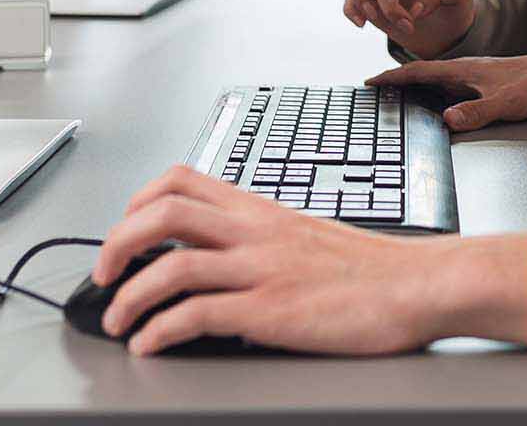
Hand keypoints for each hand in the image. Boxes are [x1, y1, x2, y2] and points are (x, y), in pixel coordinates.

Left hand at [91, 165, 526, 355]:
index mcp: (263, 210)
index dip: (138, 203)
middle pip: (162, 212)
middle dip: (116, 244)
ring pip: (169, 265)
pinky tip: (152, 345)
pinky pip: (195, 315)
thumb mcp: (311, 238)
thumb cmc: (376, 270)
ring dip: (127, 299)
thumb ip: (266, 242)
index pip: (182, 180)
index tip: (125, 233)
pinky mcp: (270, 310)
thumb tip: (227, 268)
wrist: (422, 284)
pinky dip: (159, 331)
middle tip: (104, 276)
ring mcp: (261, 269)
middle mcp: (255, 231)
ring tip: (117, 322)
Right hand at [344, 0, 475, 58]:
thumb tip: (416, 6)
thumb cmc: (455, 9)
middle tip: (406, 25)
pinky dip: (350, 11)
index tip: (404, 5)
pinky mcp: (374, 9)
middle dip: (386, 5)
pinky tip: (362, 25)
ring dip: (360, 1)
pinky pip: (351, 2)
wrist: (449, 35)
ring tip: (375, 19)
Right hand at [368, 47, 526, 131]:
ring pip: (439, 82)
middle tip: (376, 91)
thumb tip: (446, 120)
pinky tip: (442, 105)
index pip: (419, 71)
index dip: (393, 77)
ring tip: (399, 99)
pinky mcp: (492, 86)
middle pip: (424, 75)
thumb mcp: (508, 103)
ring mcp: (480, 78)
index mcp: (466, 69)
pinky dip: (439, 95)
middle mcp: (469, 70)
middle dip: (398, 82)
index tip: (370, 81)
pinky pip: (455, 89)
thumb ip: (477, 112)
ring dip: (417, 89)